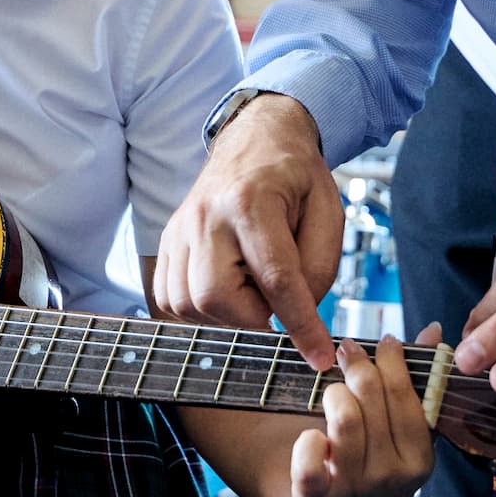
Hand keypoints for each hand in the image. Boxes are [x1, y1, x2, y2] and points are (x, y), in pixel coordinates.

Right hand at [154, 94, 342, 369]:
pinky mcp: (168, 240)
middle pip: (216, 296)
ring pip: (188, 303)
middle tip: (273, 297)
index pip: (276, 278)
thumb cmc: (295, 177)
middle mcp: (206, 215)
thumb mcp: (328, 214)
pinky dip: (199, 307)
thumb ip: (318, 269)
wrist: (255, 139)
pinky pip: (170, 297)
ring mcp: (180, 228)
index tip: (318, 357)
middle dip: (252, 315)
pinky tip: (226, 287)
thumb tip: (297, 317)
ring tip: (249, 286)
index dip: (300, 324)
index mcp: (251, 200)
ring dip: (226, 313)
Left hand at [289, 330, 436, 496]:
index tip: (383, 340)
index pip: (405, 395)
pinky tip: (311, 434)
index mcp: (419, 459)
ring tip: (332, 389)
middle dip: (357, 365)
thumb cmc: (378, 462)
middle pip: (371, 399)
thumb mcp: (404, 432)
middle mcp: (391, 476)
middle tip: (346, 350)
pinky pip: (308, 459)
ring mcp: (354, 489)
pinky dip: (306, 440)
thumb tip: (434, 330)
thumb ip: (417, 381)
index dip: (391, 359)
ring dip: (333, 393)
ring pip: (343, 419)